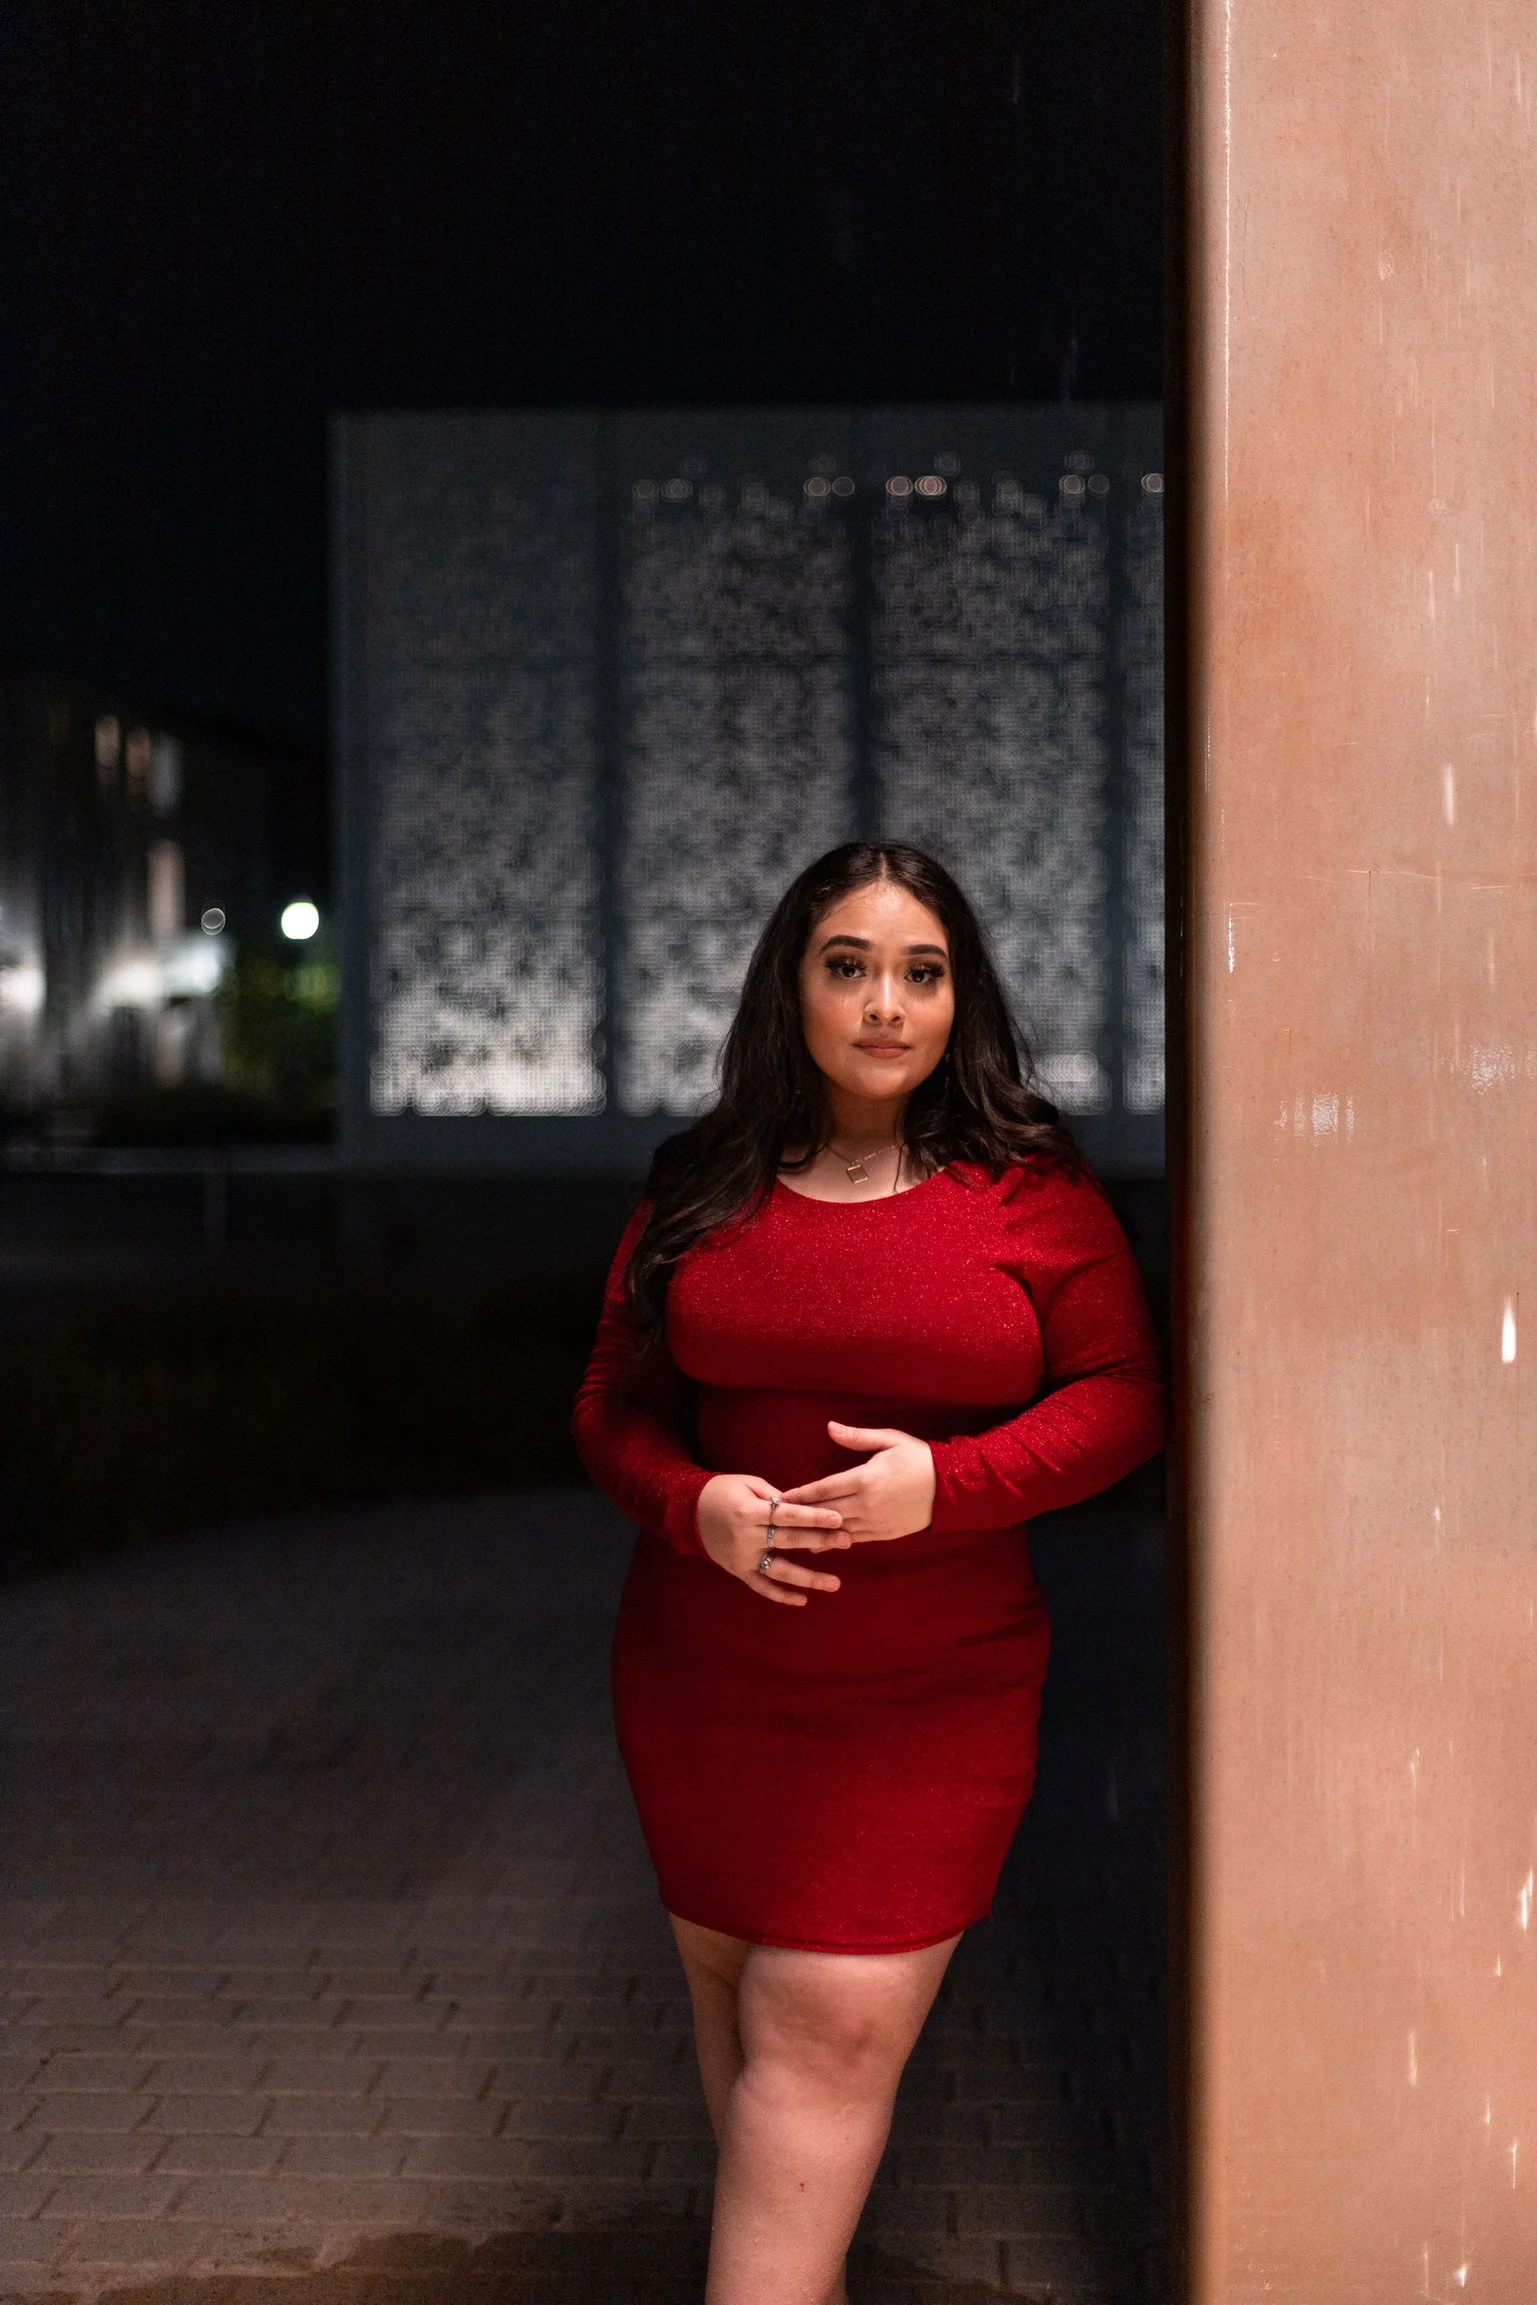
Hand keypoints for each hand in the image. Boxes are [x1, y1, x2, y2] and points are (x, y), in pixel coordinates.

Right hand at [695, 1473, 850, 1607]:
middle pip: (790, 1541)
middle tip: (848, 1541)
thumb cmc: (722, 1490)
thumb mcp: (748, 1483)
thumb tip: (802, 1507)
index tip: (838, 1518)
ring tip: (834, 1584)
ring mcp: (743, 1557)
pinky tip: (803, 1600)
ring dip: (808, 1578)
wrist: (689, 1511)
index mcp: (750, 1511)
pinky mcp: (738, 1571)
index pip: (788, 1515)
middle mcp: (747, 1537)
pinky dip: (781, 1595)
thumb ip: (774, 1495)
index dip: (814, 1517)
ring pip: (780, 1571)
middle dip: (821, 1540)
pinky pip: (762, 1587)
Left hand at [779, 1422, 935, 1542]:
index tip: (780, 1497)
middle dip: (801, 1515)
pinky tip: (821, 1543)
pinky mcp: (884, 1533)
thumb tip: (830, 1427)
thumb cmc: (918, 1458)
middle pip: (825, 1512)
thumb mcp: (889, 1440)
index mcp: (865, 1478)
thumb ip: (857, 1437)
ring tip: (792, 1534)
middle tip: (777, 1518)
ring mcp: (875, 1522)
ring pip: (837, 1529)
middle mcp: (866, 1504)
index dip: (800, 1494)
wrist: (950, 1487)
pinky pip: (854, 1539)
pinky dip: (836, 1540)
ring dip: (814, 1531)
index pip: (824, 1488)